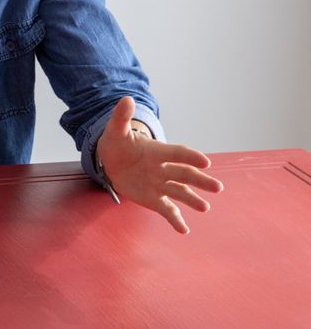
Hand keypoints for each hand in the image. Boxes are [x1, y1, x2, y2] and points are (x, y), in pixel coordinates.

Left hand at [95, 97, 222, 233]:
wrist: (111, 160)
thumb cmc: (117, 143)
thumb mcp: (116, 130)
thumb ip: (122, 117)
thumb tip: (126, 98)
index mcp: (157, 151)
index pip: (177, 153)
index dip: (190, 156)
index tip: (206, 161)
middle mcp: (163, 168)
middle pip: (185, 174)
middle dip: (200, 180)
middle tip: (217, 187)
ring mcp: (160, 184)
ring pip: (179, 192)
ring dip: (192, 199)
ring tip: (205, 207)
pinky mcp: (154, 198)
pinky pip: (167, 210)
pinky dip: (175, 220)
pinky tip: (184, 230)